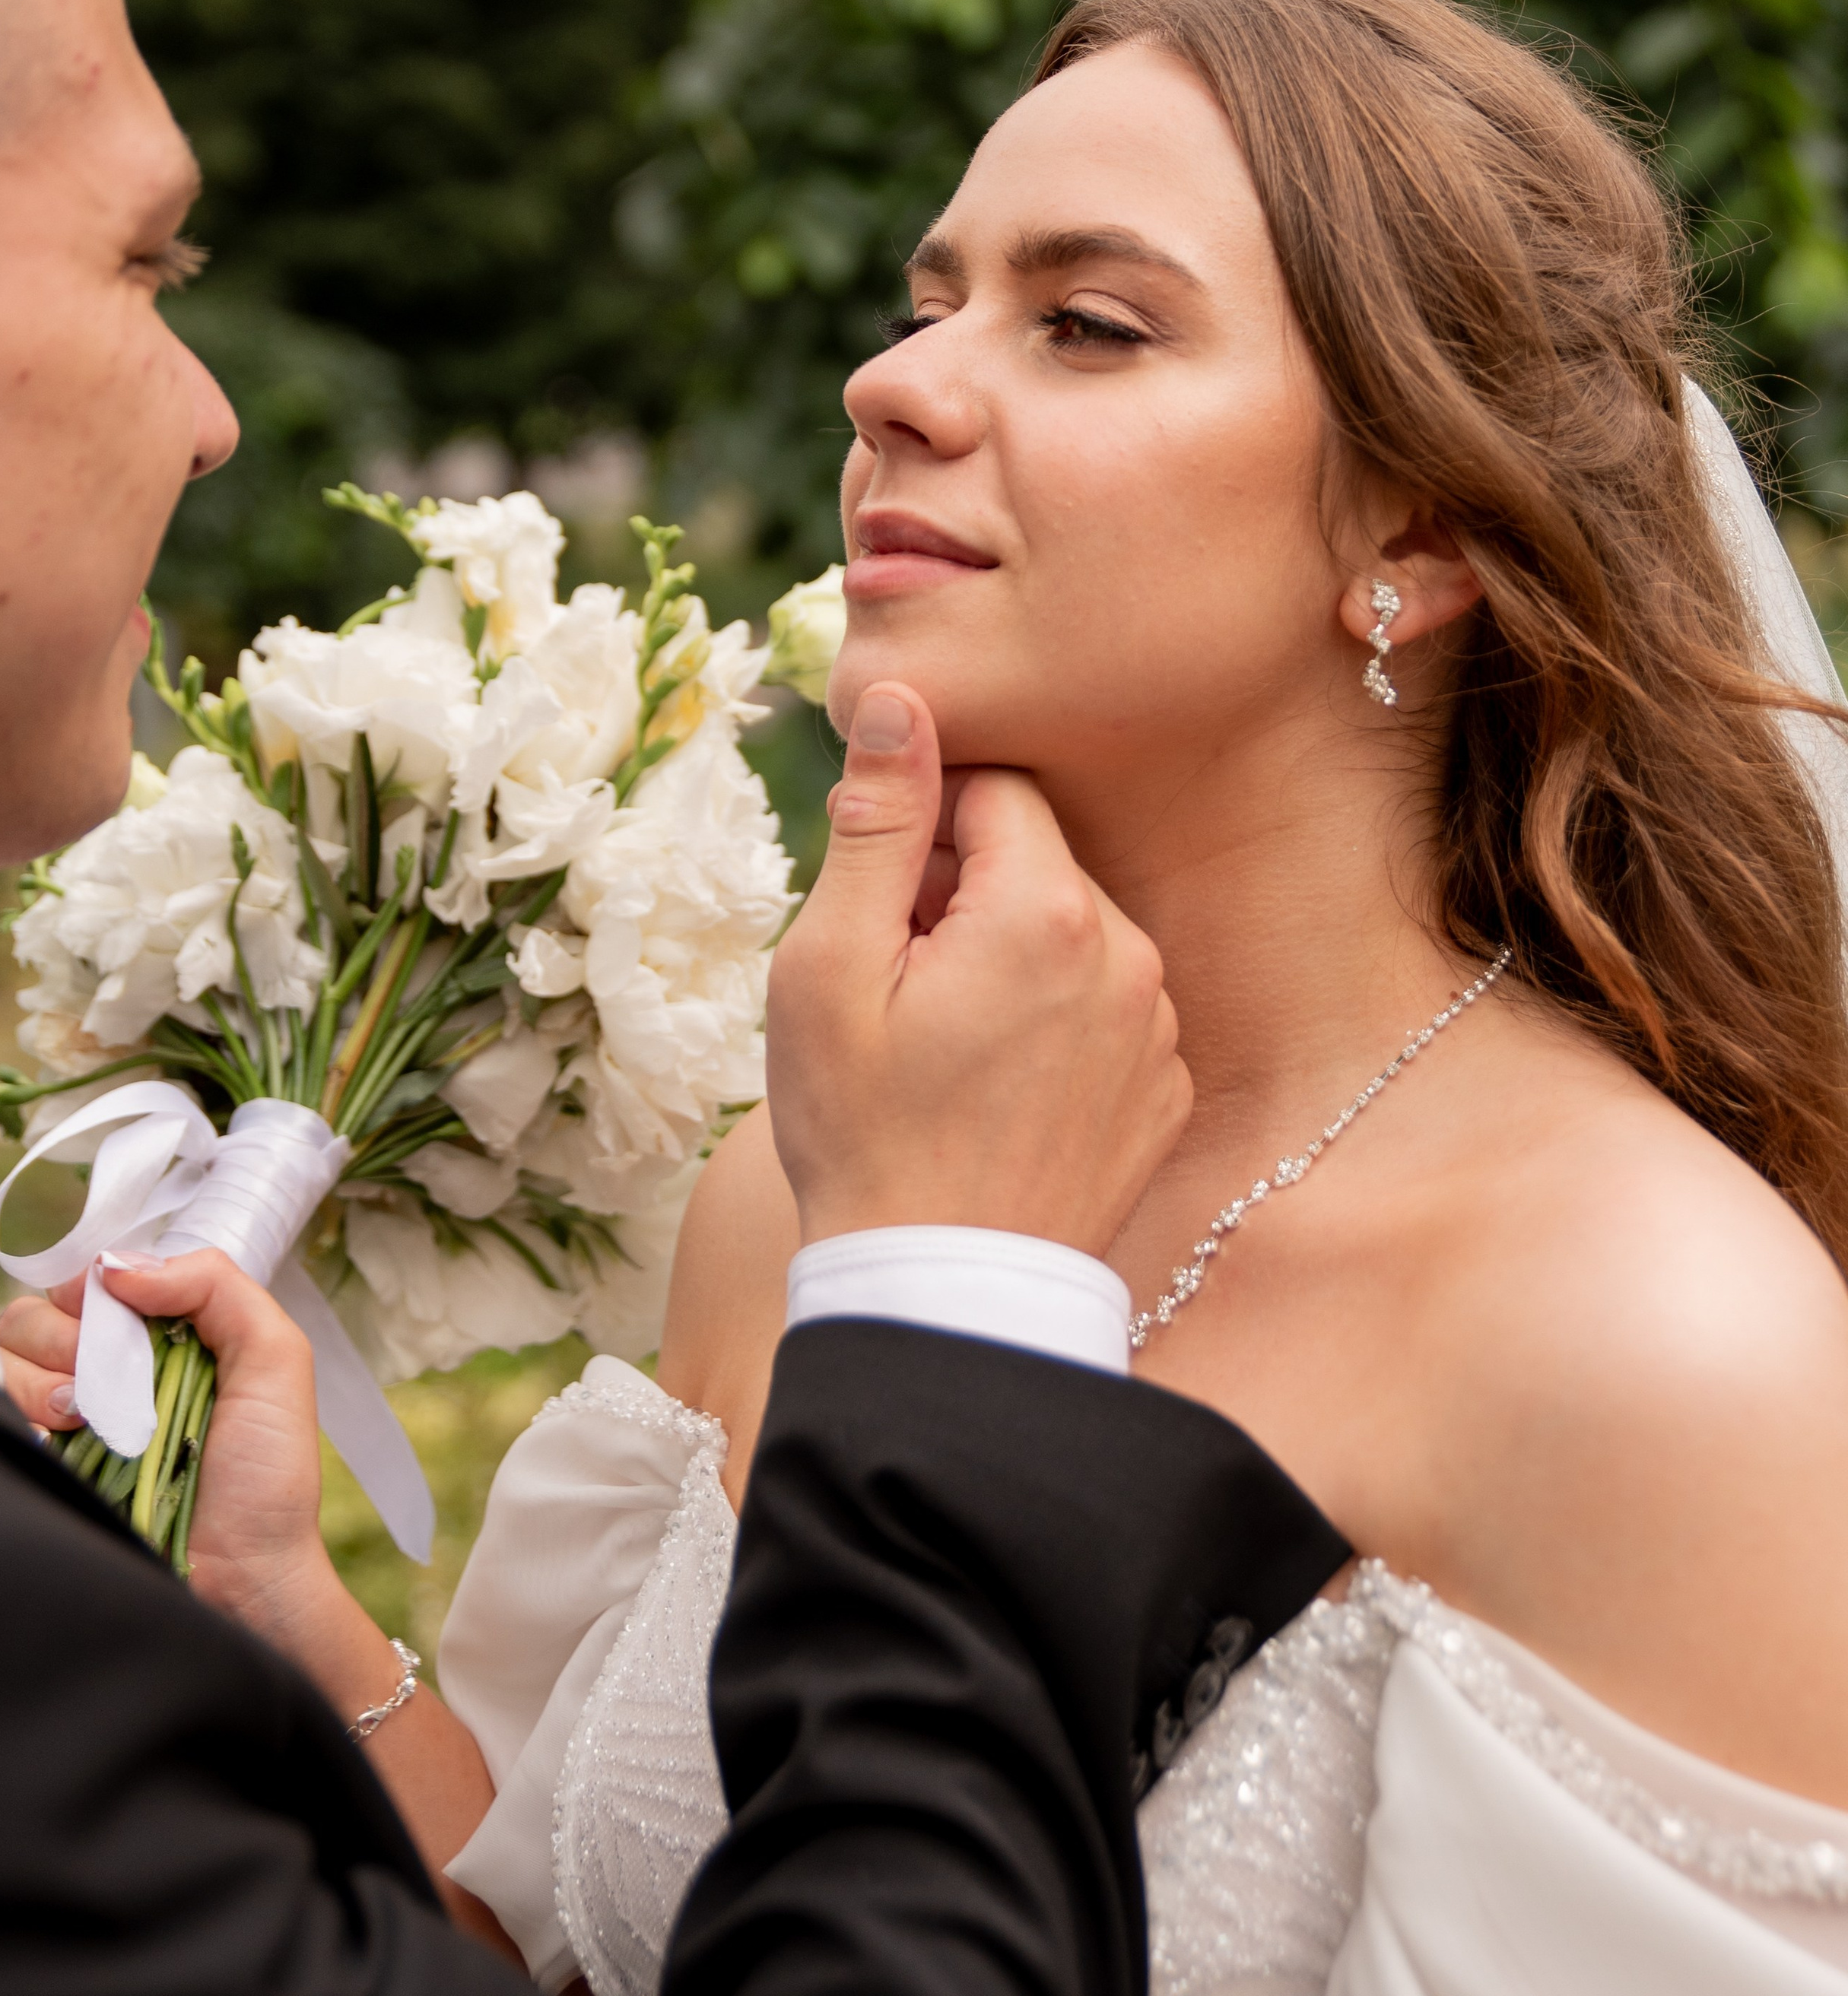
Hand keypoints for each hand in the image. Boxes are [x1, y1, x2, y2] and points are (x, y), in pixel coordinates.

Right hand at [0, 1249, 336, 1648]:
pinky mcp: (47, 1461)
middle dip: (67, 1332)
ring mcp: (74, 1417)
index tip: (115, 1313)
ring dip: (47, 1374)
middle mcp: (115, 1369)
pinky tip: (70, 1434)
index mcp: (167, 1335)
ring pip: (10, 1354)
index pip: (99, 1279)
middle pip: (41, 1310)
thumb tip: (119, 1266)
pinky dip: (28, 1412)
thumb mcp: (275, 1358)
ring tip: (88, 1412)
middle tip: (108, 1374)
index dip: (96, 1287)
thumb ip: (215, 1285)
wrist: (243, 1577)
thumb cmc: (268, 1477)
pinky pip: (0, 1407)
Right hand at [767, 681, 1190, 1252]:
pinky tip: (989, 1092)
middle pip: (1035, 862)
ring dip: (1003, 960)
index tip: (876, 898)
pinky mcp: (1166, 1091)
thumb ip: (876, 820)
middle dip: (958, 896)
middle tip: (890, 986)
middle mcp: (1132, 958)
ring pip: (1069, 937)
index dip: (920, 829)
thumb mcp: (830, 967)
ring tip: (937, 1048)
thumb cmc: (865, 1135)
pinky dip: (1047, 1025)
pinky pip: (1102, 1011)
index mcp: (1051, 913)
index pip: (994, 788)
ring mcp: (1159, 1030)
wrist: (942, 1297)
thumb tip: (897, 698)